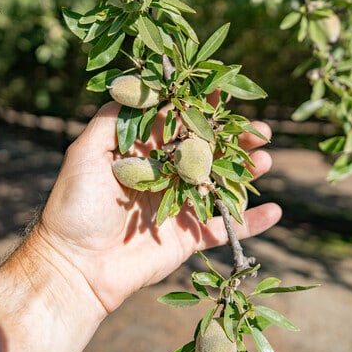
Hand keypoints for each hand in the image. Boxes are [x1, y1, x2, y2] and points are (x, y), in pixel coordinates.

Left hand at [34, 101, 281, 313]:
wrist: (77, 266)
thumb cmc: (76, 206)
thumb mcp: (86, 153)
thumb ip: (112, 120)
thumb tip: (136, 86)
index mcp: (147, 154)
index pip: (182, 126)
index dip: (204, 111)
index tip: (227, 96)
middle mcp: (168, 176)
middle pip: (210, 154)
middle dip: (237, 141)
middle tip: (262, 132)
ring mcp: (181, 206)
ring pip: (222, 186)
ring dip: (248, 173)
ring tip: (267, 160)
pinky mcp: (190, 237)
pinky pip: (225, 228)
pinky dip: (250, 222)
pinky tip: (275, 211)